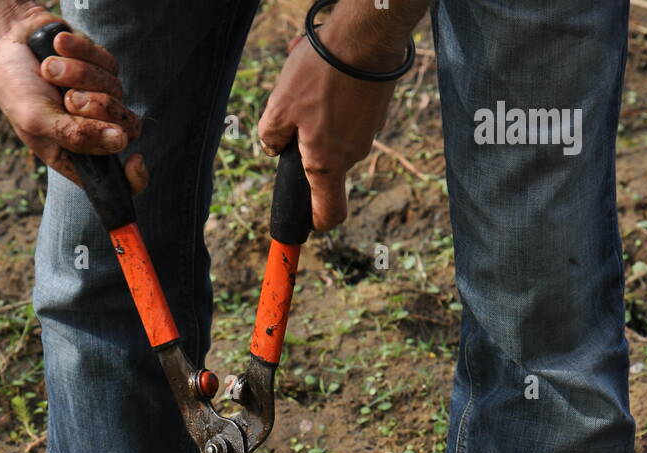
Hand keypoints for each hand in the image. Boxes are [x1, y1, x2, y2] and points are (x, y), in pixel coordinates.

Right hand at [0, 7, 147, 192]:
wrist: (6, 39)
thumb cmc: (14, 88)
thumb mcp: (37, 119)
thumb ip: (76, 135)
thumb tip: (120, 142)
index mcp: (76, 156)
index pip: (116, 178)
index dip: (134, 178)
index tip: (135, 161)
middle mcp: (92, 130)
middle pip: (127, 129)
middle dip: (99, 109)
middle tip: (68, 98)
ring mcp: (99, 97)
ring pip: (117, 91)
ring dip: (80, 75)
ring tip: (49, 69)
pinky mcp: (101, 67)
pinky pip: (108, 63)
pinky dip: (82, 54)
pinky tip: (59, 48)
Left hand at [258, 28, 405, 230]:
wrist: (367, 36)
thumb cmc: (322, 74)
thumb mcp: (280, 105)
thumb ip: (271, 136)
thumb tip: (272, 147)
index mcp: (327, 164)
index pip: (329, 213)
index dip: (316, 221)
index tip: (305, 218)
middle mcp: (352, 154)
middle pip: (324, 163)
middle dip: (306, 143)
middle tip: (293, 110)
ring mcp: (368, 132)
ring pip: (334, 132)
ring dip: (317, 114)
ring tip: (310, 81)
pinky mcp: (375, 109)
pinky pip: (348, 113)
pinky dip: (334, 97)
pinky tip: (327, 71)